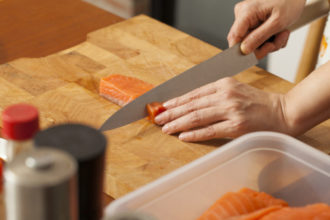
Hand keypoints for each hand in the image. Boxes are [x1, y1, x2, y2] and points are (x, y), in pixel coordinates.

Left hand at [155, 77, 289, 141]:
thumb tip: (191, 105)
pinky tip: (182, 136)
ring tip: (165, 128)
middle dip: (172, 112)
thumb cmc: (258, 102)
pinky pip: (210, 130)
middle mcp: (225, 95)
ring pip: (197, 117)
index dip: (176, 101)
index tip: (163, 106)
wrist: (282, 112)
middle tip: (158, 119)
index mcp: (223, 84)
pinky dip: (194, 134)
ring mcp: (231, 110)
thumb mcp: (235, 90)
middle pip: (192, 105)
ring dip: (178, 123)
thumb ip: (215, 95)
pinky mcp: (236, 126)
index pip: (193, 93)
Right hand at [227, 0, 305, 58]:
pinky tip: (279, 33)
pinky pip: (256, 38)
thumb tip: (244, 50)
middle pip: (243, 42)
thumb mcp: (277, 22)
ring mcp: (247, 18)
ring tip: (282, 34)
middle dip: (261, 47)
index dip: (240, 51)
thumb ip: (259, 37)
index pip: (234, 38)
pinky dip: (270, 39)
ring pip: (252, 42)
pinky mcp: (252, 22)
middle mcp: (242, 14)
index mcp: (246, 12)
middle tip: (276, 44)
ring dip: (269, 43)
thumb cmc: (290, 1)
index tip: (251, 59)